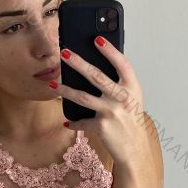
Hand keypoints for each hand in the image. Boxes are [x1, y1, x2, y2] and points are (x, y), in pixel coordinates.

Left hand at [52, 38, 150, 166]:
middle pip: (97, 76)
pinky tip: (68, 122)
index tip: (97, 39)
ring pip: (82, 97)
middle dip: (78, 63)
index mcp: (132, 88)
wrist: (134, 148)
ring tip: (53, 85)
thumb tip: (94, 70)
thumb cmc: (131, 121)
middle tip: (65, 53)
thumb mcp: (131, 100)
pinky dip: (75, 122)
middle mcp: (122, 98)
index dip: (110, 51)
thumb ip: (119, 85)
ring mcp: (111, 112)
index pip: (122, 64)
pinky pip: (82, 121)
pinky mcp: (101, 126)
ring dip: (65, 90)